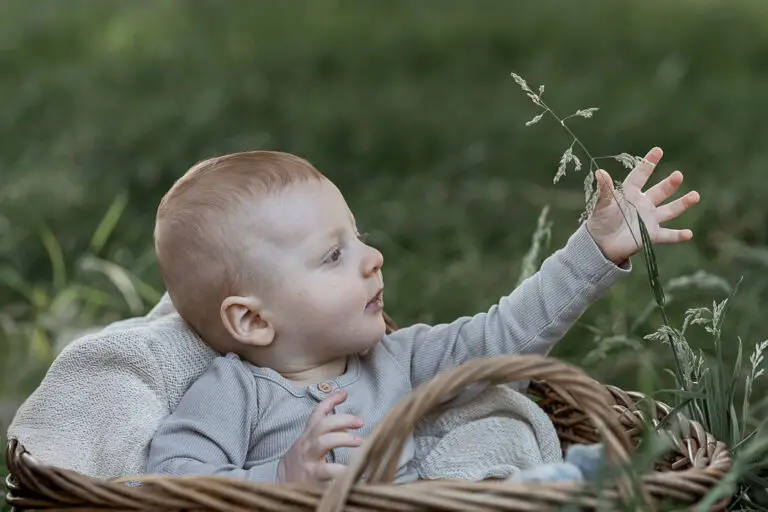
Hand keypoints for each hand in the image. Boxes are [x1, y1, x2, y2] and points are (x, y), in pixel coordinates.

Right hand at [276, 391, 363, 483]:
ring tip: (359, 441)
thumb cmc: (301, 464)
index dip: (330, 401)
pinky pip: (328, 470)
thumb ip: (325, 433)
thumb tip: (346, 424)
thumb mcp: (309, 445)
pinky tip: (355, 470)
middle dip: (342, 419)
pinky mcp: (312, 476)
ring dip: (343, 438)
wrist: (280, 488)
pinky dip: (343, 469)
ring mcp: (308, 459)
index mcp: (307, 436)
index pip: (317, 414)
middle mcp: (307, 444)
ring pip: (323, 442)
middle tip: (360, 421)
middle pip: (323, 425)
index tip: (344, 394)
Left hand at [586, 147, 699, 264]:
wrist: (600, 243)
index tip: (658, 150)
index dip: (649, 163)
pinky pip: (667, 235)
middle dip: (669, 184)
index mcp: (630, 193)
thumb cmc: (600, 220)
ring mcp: (650, 219)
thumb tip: (600, 172)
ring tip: (695, 196)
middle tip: (678, 176)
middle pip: (660, 191)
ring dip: (682, 204)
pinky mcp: (652, 235)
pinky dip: (678, 236)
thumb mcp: (602, 204)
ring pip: (670, 210)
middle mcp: (644, 204)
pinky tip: (688, 233)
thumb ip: (604, 190)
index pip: (641, 175)